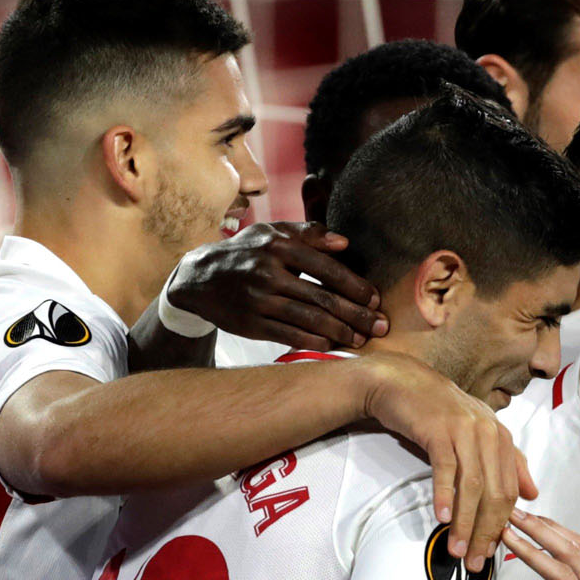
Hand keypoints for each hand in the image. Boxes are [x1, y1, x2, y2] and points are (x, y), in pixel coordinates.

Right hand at [168, 221, 385, 349]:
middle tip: (380, 326)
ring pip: (309, 319)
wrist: (199, 278)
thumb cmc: (247, 252)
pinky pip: (290, 335)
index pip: (327, 268)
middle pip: (323, 297)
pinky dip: (315, 342)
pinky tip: (333, 346)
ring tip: (361, 340)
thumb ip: (309, 233)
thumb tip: (344, 243)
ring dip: (341, 333)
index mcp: (278, 246)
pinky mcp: (251, 324)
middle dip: (357, 315)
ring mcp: (258, 300)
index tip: (375, 300)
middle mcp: (268, 272)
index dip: (355, 286)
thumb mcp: (272, 233)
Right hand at [354, 352, 537, 570]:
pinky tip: (442, 517)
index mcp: (501, 437)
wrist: (401, 383)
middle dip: (485, 532)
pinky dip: (445, 495)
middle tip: (475, 560)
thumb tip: (532, 492)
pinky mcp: (439, 430)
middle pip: (495, 493)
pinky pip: (446, 469)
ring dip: (465, 523)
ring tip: (457, 549)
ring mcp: (465, 430)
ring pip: (473, 486)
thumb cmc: (437, 412)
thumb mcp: (478, 434)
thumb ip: (508, 461)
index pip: (509, 491)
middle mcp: (489, 433)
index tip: (490, 551)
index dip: (501, 525)